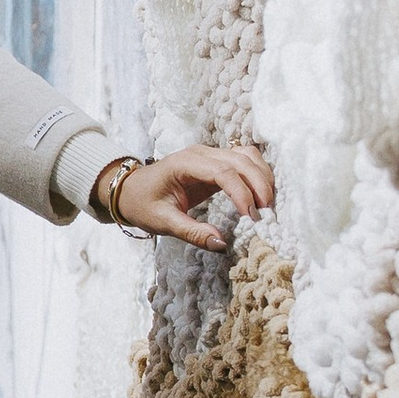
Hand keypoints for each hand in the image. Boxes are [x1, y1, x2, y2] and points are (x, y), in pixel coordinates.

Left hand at [108, 142, 273, 249]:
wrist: (130, 190)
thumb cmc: (143, 204)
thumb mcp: (163, 222)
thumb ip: (192, 233)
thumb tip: (221, 244)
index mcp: (185, 163)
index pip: (223, 171)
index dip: (242, 192)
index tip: (252, 217)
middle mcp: (201, 153)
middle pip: (241, 160)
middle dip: (259, 184)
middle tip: (268, 213)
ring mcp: (210, 155)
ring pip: (247, 156)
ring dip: (262, 177)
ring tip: (268, 205)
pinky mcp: (216, 163)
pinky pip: (244, 161)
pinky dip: (257, 174)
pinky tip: (263, 194)